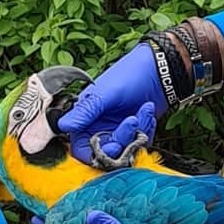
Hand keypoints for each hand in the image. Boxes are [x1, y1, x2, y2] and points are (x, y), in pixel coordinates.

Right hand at [57, 43, 163, 165]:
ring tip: (144, 109)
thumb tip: (63, 125)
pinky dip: (146, 130)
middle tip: (132, 123)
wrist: (159, 71)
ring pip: (125, 150)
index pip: (82, 149)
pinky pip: (138, 144)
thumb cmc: (130, 75)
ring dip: (137, 131)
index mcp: (85, 118)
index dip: (96, 153)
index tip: (113, 146)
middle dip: (122, 140)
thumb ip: (85, 112)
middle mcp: (99, 127)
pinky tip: (147, 111)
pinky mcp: (133, 133)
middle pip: (106, 152)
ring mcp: (117, 130)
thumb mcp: (105, 94)